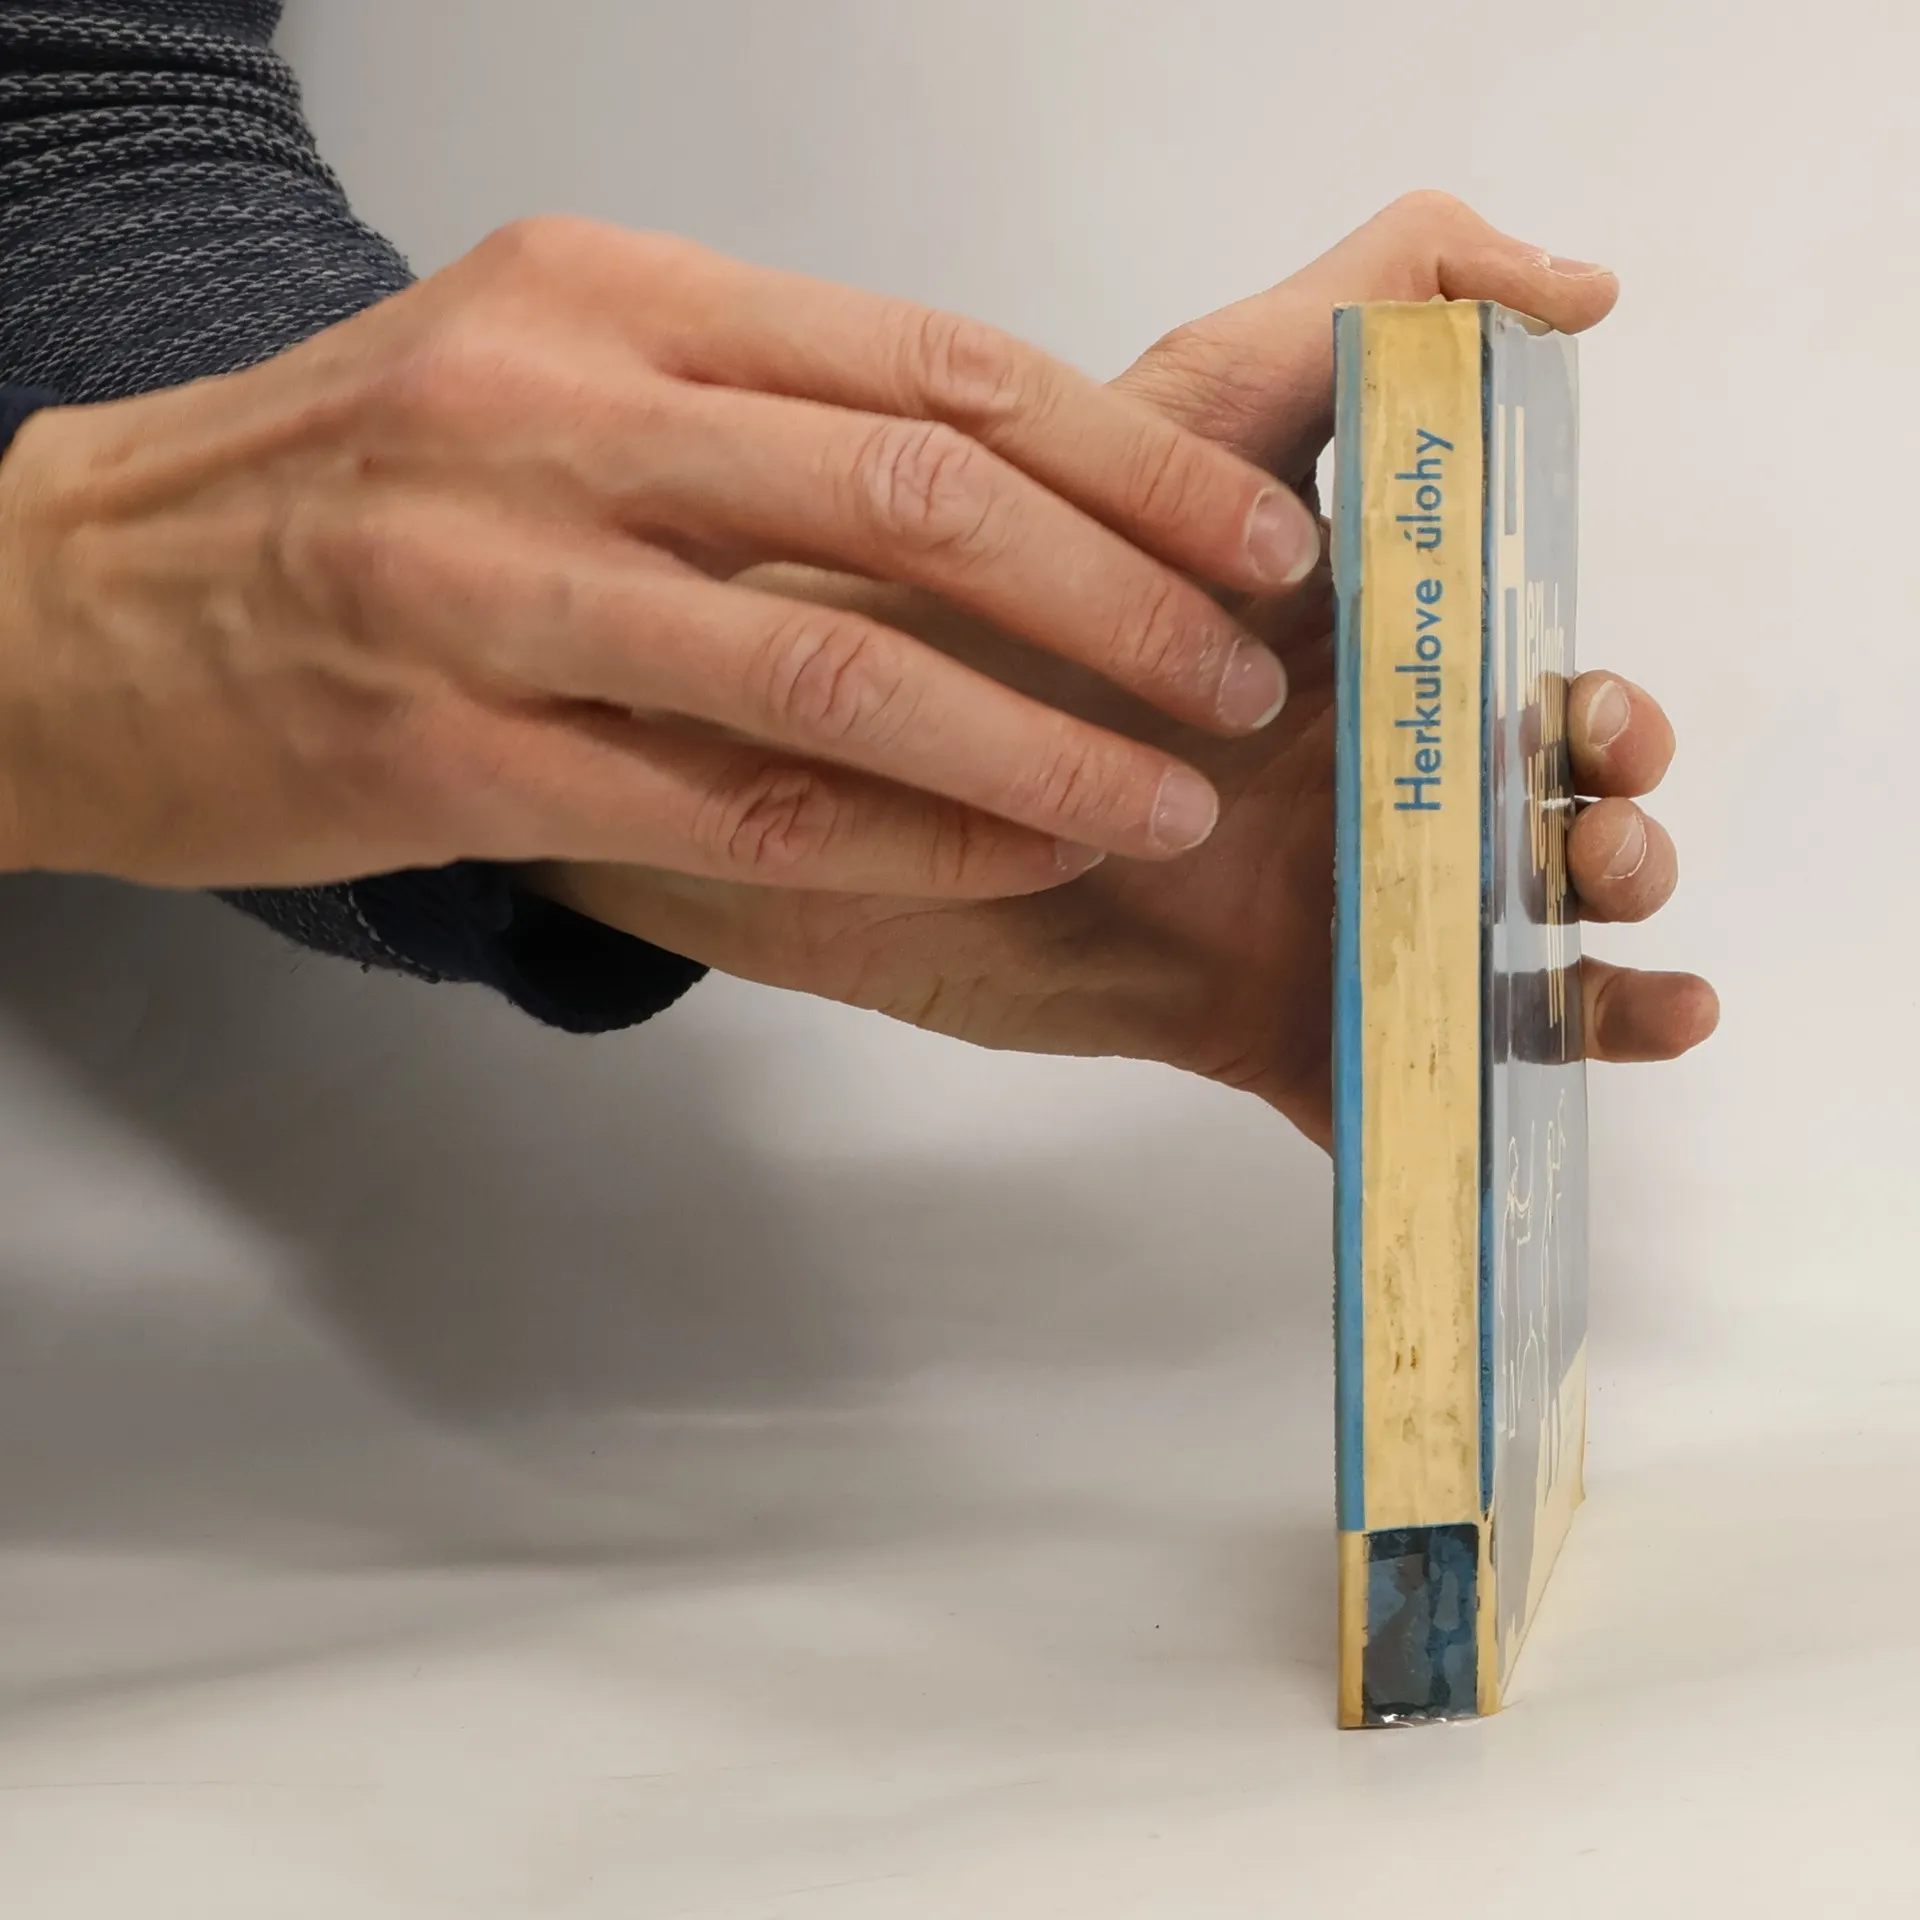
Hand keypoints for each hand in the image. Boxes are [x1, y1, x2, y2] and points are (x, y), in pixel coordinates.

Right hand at [0, 217, 1318, 890]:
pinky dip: (897, 839)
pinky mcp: (450, 754)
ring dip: (1035, 738)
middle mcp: (562, 415)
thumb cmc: (339, 483)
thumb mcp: (544, 371)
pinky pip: (729, 808)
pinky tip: (1006, 859)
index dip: (1125, 459)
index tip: (1249, 532)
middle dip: (1124, 594)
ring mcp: (496, 585)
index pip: (934, 367)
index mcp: (613, 299)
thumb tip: (984, 481)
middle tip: (1248, 671)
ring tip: (1163, 788)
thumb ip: (747, 409)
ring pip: (834, 662)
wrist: (73, 595)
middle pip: (917, 496)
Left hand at [534, 194, 1718, 1144]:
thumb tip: (1564, 280)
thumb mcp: (1172, 418)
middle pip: (1535, 823)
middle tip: (1589, 827)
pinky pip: (1416, 1070)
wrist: (802, 752)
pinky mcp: (1265, 1015)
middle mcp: (1340, 784)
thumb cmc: (973, 579)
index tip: (1599, 721)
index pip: (1519, 681)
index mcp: (1340, 659)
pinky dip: (1527, 1070)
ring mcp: (1307, 907)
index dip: (1595, 706)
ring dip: (1594, 939)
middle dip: (1603, 825)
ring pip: (1503, 941)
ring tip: (1591, 906)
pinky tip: (1630, 1031)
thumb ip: (1343, 332)